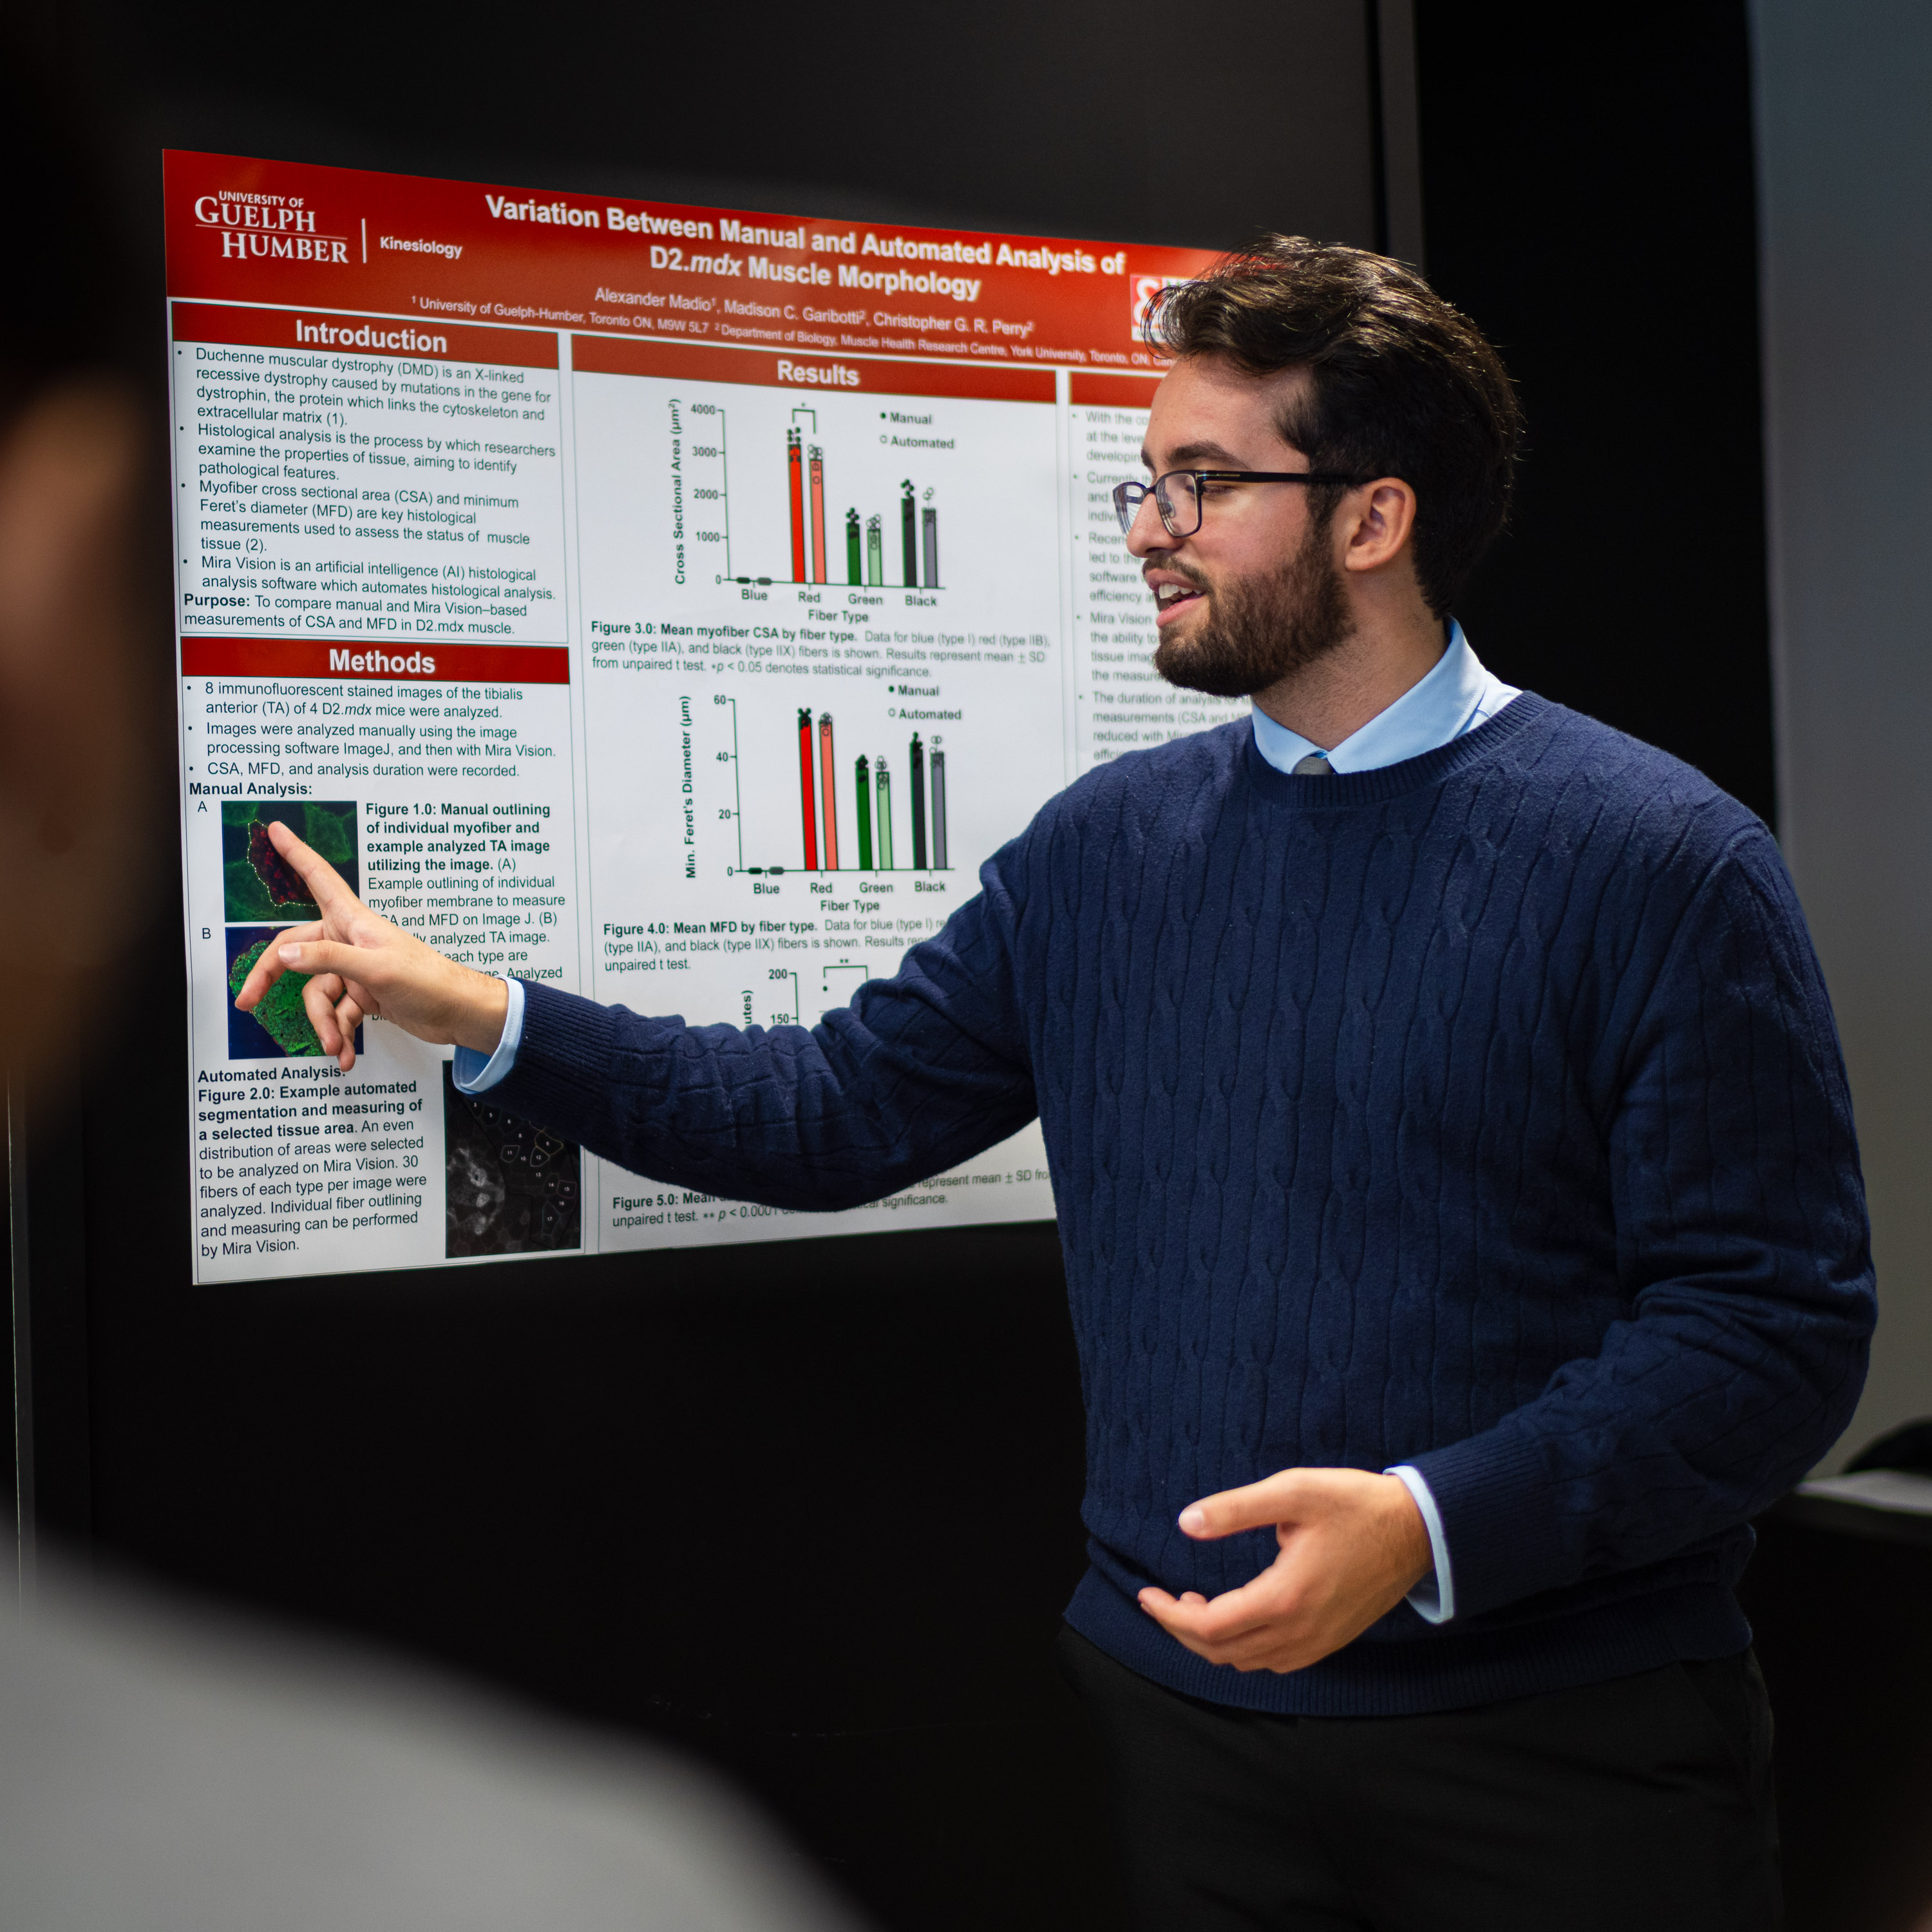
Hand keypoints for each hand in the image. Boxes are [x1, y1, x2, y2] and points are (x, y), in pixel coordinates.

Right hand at [231, 818, 507, 1071]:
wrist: (460, 1013)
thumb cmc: (428, 981)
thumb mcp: (376, 969)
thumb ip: (328, 960)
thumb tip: (284, 955)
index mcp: (353, 922)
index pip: (319, 879)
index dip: (296, 854)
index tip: (276, 830)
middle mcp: (350, 941)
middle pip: (296, 952)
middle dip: (271, 979)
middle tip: (247, 1002)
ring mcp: (356, 969)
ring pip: (318, 992)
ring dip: (323, 1023)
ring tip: (334, 1046)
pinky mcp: (365, 994)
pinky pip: (339, 1013)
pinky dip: (340, 1034)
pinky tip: (345, 1055)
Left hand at [1138, 1467, 1432, 1673]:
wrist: (1420, 1531)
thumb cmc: (1356, 1505)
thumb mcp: (1293, 1491)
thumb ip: (1235, 1509)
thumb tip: (1186, 1523)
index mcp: (1285, 1597)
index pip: (1209, 1626)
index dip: (1170, 1615)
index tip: (1146, 1595)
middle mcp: (1300, 1631)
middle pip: (1221, 1652)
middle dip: (1181, 1630)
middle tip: (1162, 1599)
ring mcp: (1318, 1642)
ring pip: (1247, 1662)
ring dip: (1211, 1641)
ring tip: (1194, 1602)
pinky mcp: (1330, 1641)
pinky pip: (1274, 1662)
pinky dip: (1242, 1649)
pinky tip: (1237, 1616)